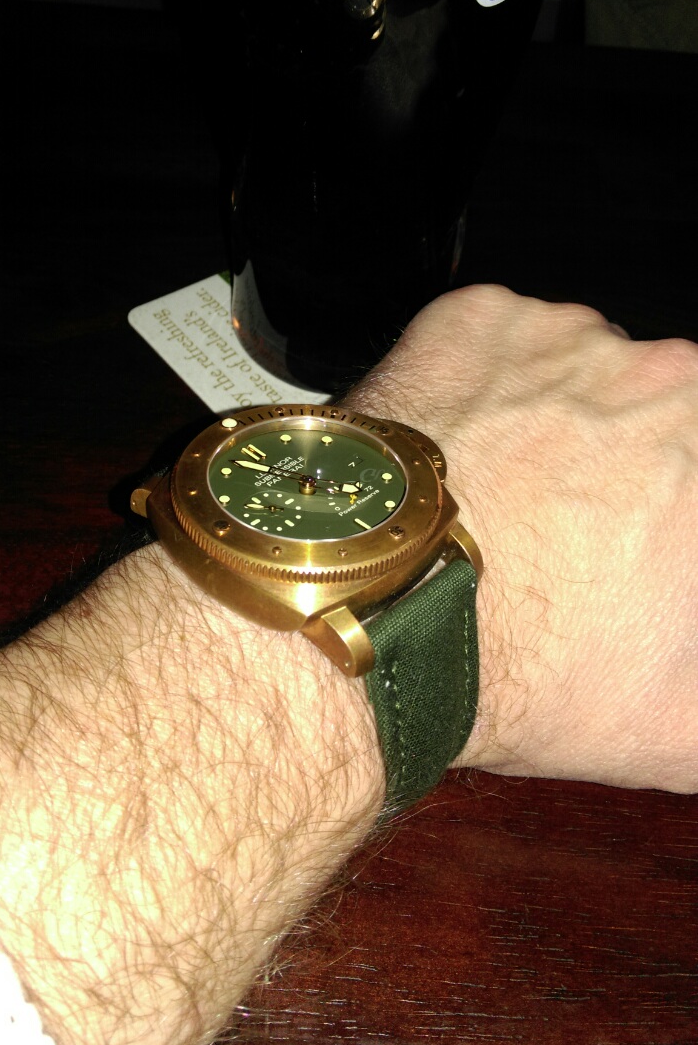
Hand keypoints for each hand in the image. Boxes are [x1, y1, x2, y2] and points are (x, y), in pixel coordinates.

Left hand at [352, 285, 697, 792]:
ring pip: (576, 377)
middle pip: (652, 421)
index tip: (637, 552)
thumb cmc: (531, 668)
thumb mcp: (680, 721)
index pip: (689, 483)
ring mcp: (561, 337)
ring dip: (554, 428)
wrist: (378, 617)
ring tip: (505, 507)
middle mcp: (659, 375)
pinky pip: (495, 345)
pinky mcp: (475, 324)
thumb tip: (683, 643)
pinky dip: (480, 387)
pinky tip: (460, 458)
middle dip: (624, 475)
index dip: (665, 523)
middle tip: (573, 544)